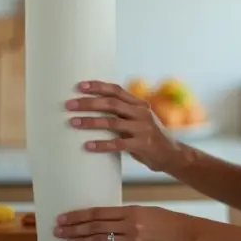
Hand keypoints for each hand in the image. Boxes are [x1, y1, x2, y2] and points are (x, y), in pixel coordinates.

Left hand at [54, 205, 191, 240]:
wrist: (187, 237)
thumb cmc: (169, 223)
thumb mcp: (146, 213)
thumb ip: (126, 216)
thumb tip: (105, 220)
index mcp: (132, 211)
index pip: (98, 212)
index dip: (78, 215)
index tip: (64, 217)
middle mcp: (130, 225)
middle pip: (95, 227)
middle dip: (74, 228)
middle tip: (58, 229)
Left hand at [66, 80, 184, 172]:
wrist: (172, 155)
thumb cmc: (148, 137)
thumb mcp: (139, 120)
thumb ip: (123, 113)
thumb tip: (93, 107)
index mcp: (139, 104)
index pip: (116, 90)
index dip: (98, 86)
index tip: (79, 86)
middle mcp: (142, 113)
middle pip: (112, 103)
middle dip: (88, 103)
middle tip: (69, 105)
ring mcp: (143, 128)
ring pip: (112, 122)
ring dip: (91, 122)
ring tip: (73, 122)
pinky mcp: (143, 145)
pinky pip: (118, 144)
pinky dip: (102, 144)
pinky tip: (87, 146)